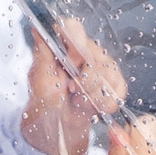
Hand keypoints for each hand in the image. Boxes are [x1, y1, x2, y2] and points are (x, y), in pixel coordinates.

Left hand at [22, 21, 126, 154]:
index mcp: (67, 46)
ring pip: (108, 73)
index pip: (74, 27)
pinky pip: (117, 90)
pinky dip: (102, 103)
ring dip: (90, 92)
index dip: (73, 42)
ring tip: (78, 98)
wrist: (57, 127)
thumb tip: (38, 28)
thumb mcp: (39, 77)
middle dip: (82, 77)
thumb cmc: (47, 101)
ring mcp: (104, 68)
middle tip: (70, 87)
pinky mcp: (116, 86)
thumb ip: (43, 52)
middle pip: (94, 54)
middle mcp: (88, 53)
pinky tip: (90, 105)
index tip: (68, 60)